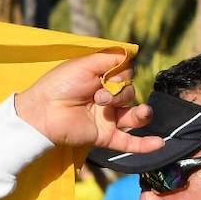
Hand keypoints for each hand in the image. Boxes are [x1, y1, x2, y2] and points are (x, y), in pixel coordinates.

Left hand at [14, 51, 162, 151]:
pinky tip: (158, 143)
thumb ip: (111, 59)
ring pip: (135, 115)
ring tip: (134, 112)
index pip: (126, 75)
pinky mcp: (103, 135)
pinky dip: (144, 144)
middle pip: (130, 93)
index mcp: (101, 81)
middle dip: (119, 93)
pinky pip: (128, 142)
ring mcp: (106, 118)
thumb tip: (131, 55)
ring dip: (138, 113)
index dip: (121, 74)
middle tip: (98, 97)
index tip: (107, 76)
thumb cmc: (59, 85)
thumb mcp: (85, 64)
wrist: (42, 112)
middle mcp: (106, 99)